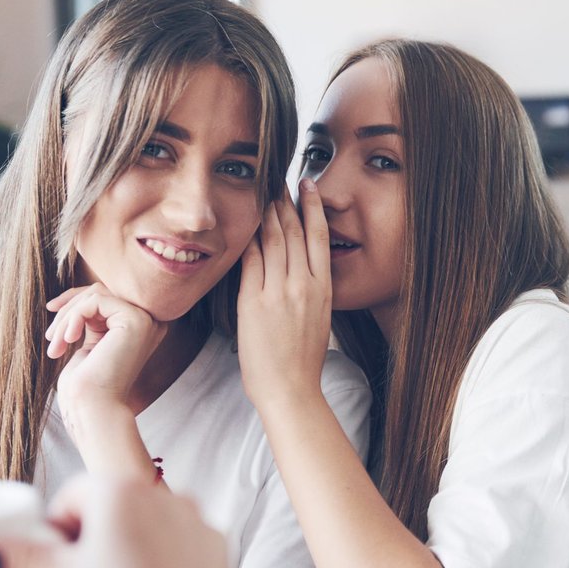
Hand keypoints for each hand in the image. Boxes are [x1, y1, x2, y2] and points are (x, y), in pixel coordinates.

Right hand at [0, 476, 240, 567]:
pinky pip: (166, 562)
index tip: (43, 564)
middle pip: (103, 528)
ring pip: (133, 550)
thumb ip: (22, 559)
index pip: (73, 496)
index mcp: (124, 490)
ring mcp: (194, 525)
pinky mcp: (213, 555)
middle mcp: (165, 497)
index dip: (51, 533)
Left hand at [45, 284, 165, 417]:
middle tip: (51, 336)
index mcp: (140, 329)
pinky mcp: (136, 319)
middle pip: (100, 292)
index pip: (106, 297)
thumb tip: (76, 295)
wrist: (93, 408)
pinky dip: (73, 317)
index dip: (76, 300)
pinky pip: (95, 300)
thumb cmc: (86, 385)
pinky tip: (68, 340)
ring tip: (55, 342)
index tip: (50, 309)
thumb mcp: (88, 344)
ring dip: (67, 316)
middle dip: (68, 308)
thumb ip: (92, 320)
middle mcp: (149, 322)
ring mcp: (146, 319)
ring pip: (96, 294)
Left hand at [236, 180, 332, 412]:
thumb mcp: (319, 319)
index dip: (312, 207)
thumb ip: (310, 292)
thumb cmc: (301, 362)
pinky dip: (248, 237)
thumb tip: (300, 271)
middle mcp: (304, 284)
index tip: (306, 186)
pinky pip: (250, 260)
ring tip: (262, 190)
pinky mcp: (255, 301)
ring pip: (273, 239)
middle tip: (278, 177)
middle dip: (285, 200)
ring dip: (266, 211)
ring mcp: (279, 291)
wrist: (290, 390)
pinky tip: (244, 221)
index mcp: (323, 288)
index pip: (318, 236)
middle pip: (294, 231)